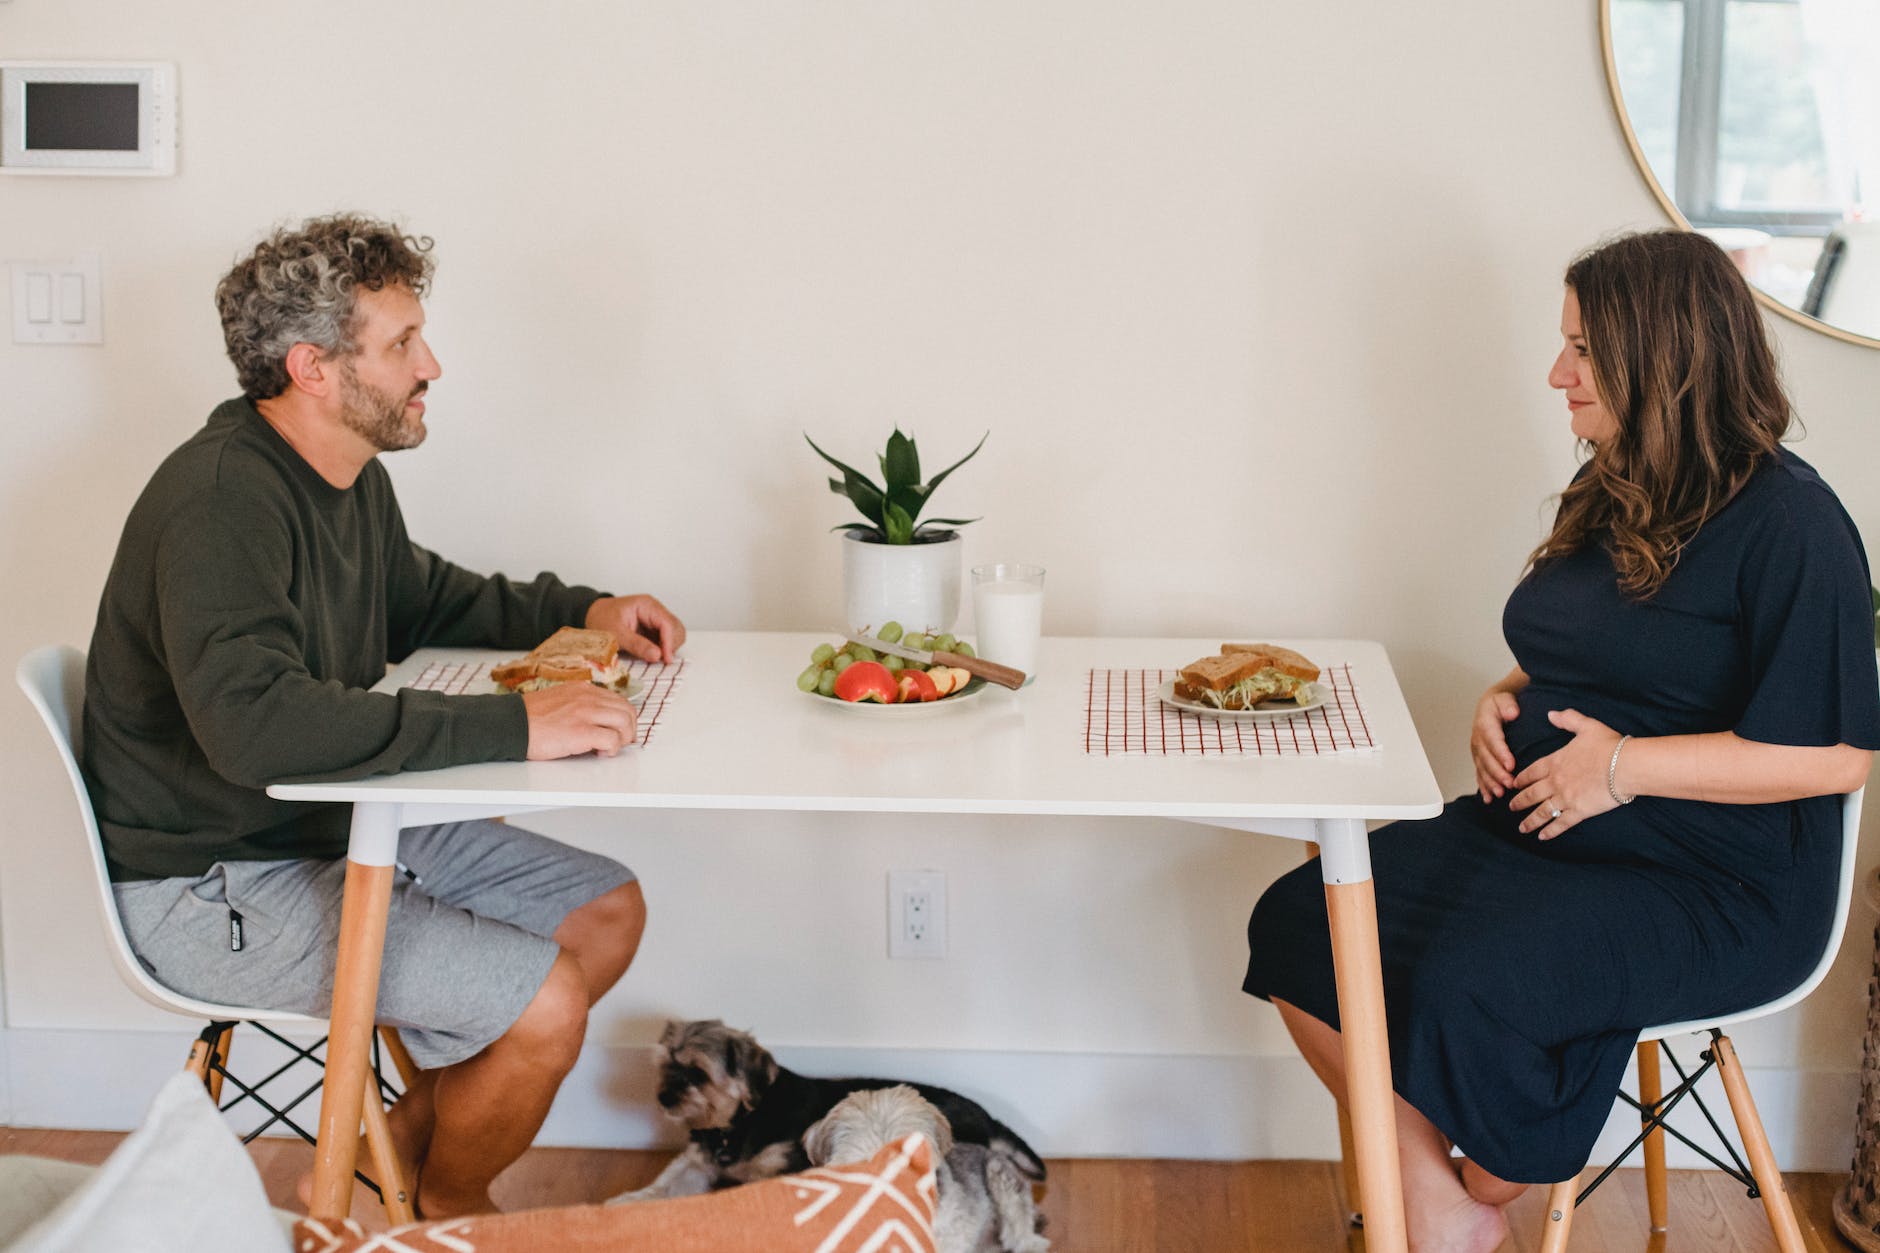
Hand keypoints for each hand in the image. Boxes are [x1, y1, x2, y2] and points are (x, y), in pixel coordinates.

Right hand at [522, 682, 637, 758]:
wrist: (510, 724)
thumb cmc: (530, 718)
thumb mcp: (559, 700)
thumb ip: (579, 705)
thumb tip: (597, 720)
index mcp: (583, 689)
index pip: (618, 700)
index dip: (624, 718)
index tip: (621, 731)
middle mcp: (588, 698)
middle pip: (627, 710)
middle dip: (629, 729)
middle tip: (621, 742)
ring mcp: (585, 713)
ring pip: (624, 723)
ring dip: (622, 739)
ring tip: (609, 748)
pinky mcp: (581, 732)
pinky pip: (612, 740)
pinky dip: (611, 749)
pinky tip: (600, 753)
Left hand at [587, 594, 685, 662]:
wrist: (592, 616)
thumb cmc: (601, 620)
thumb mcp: (616, 633)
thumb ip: (637, 644)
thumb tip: (657, 656)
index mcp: (647, 605)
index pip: (667, 623)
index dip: (670, 642)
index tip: (666, 659)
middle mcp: (655, 610)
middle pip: (676, 628)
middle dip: (671, 645)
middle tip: (660, 660)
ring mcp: (655, 620)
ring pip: (675, 634)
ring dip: (669, 648)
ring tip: (655, 658)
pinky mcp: (653, 629)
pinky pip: (666, 639)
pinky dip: (664, 649)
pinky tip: (653, 655)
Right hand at [1470, 686, 1521, 802]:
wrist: (1489, 708)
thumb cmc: (1500, 705)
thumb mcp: (1504, 699)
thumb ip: (1508, 705)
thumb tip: (1512, 713)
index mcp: (1485, 724)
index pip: (1493, 740)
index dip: (1501, 753)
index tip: (1511, 764)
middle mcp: (1478, 739)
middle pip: (1486, 758)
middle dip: (1497, 773)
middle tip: (1509, 783)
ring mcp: (1477, 751)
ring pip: (1482, 769)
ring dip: (1490, 782)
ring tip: (1500, 793)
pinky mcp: (1479, 759)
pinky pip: (1479, 774)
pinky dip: (1483, 787)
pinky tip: (1489, 798)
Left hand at [1508, 709, 1622, 839]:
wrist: (1625, 765)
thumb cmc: (1608, 745)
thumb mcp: (1586, 725)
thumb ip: (1568, 719)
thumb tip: (1551, 713)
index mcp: (1555, 761)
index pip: (1531, 772)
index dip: (1521, 779)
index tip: (1513, 785)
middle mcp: (1555, 781)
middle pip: (1531, 794)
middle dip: (1519, 801)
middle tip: (1510, 807)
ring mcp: (1566, 798)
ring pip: (1542, 812)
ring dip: (1530, 821)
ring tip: (1521, 828)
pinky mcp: (1579, 811)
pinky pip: (1560, 824)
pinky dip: (1550, 831)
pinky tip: (1542, 837)